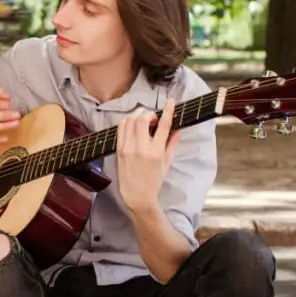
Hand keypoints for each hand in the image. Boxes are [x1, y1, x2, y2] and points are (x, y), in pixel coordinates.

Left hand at [116, 98, 179, 213]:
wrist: (136, 195)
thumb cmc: (154, 180)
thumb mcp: (167, 163)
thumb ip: (172, 144)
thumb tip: (177, 129)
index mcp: (156, 152)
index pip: (163, 125)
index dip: (168, 110)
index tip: (171, 101)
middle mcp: (140, 149)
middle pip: (143, 119)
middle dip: (149, 113)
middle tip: (153, 117)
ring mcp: (127, 148)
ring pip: (130, 121)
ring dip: (137, 115)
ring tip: (143, 118)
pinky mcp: (119, 149)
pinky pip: (121, 128)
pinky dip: (127, 121)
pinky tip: (133, 123)